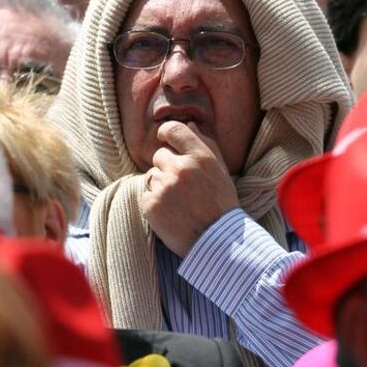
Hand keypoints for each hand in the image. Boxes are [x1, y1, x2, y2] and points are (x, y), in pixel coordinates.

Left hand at [141, 121, 238, 256]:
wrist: (217, 242)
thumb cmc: (221, 205)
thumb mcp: (221, 170)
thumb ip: (206, 144)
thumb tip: (190, 124)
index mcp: (200, 156)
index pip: (174, 129)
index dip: (166, 133)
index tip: (165, 139)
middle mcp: (181, 168)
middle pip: (159, 155)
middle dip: (167, 166)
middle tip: (181, 185)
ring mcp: (164, 187)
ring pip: (152, 175)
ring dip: (160, 184)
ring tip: (178, 201)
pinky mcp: (151, 205)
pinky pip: (145, 193)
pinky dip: (154, 201)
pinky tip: (170, 211)